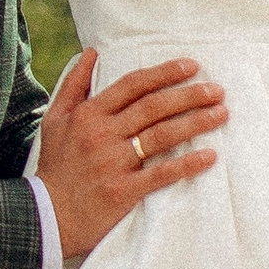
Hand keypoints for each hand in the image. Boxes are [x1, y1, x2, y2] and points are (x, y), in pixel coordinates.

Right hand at [34, 52, 225, 257]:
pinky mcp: (124, 190)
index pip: (132, 85)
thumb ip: (73, 84)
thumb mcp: (54, 120)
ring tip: (221, 114)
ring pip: (161, 135)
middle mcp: (102, 134)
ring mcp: (113, 163)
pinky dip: (187, 164)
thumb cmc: (55, 166)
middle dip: (189, 95)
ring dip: (195, 123)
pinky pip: (161, 173)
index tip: (191, 66)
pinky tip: (209, 156)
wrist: (46, 216)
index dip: (164, 73)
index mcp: (88, 114)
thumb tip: (91, 52)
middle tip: (217, 90)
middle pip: (153, 107)